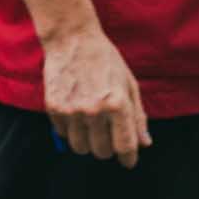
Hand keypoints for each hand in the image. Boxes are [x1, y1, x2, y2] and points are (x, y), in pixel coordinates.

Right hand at [42, 25, 151, 167]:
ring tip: (89, 126)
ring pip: (81, 148)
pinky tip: (74, 113)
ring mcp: (72, 109)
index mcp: (118, 104)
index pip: (125, 147)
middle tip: (106, 135)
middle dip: (107, 148)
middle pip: (102, 151)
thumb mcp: (129, 84)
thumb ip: (138, 117)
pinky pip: (63, 134)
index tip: (127, 160)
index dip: (128, 158)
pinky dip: (70, 129)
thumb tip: (145, 144)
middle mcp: (95, 110)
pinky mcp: (54, 106)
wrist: (71, 37)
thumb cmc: (105, 59)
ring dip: (87, 142)